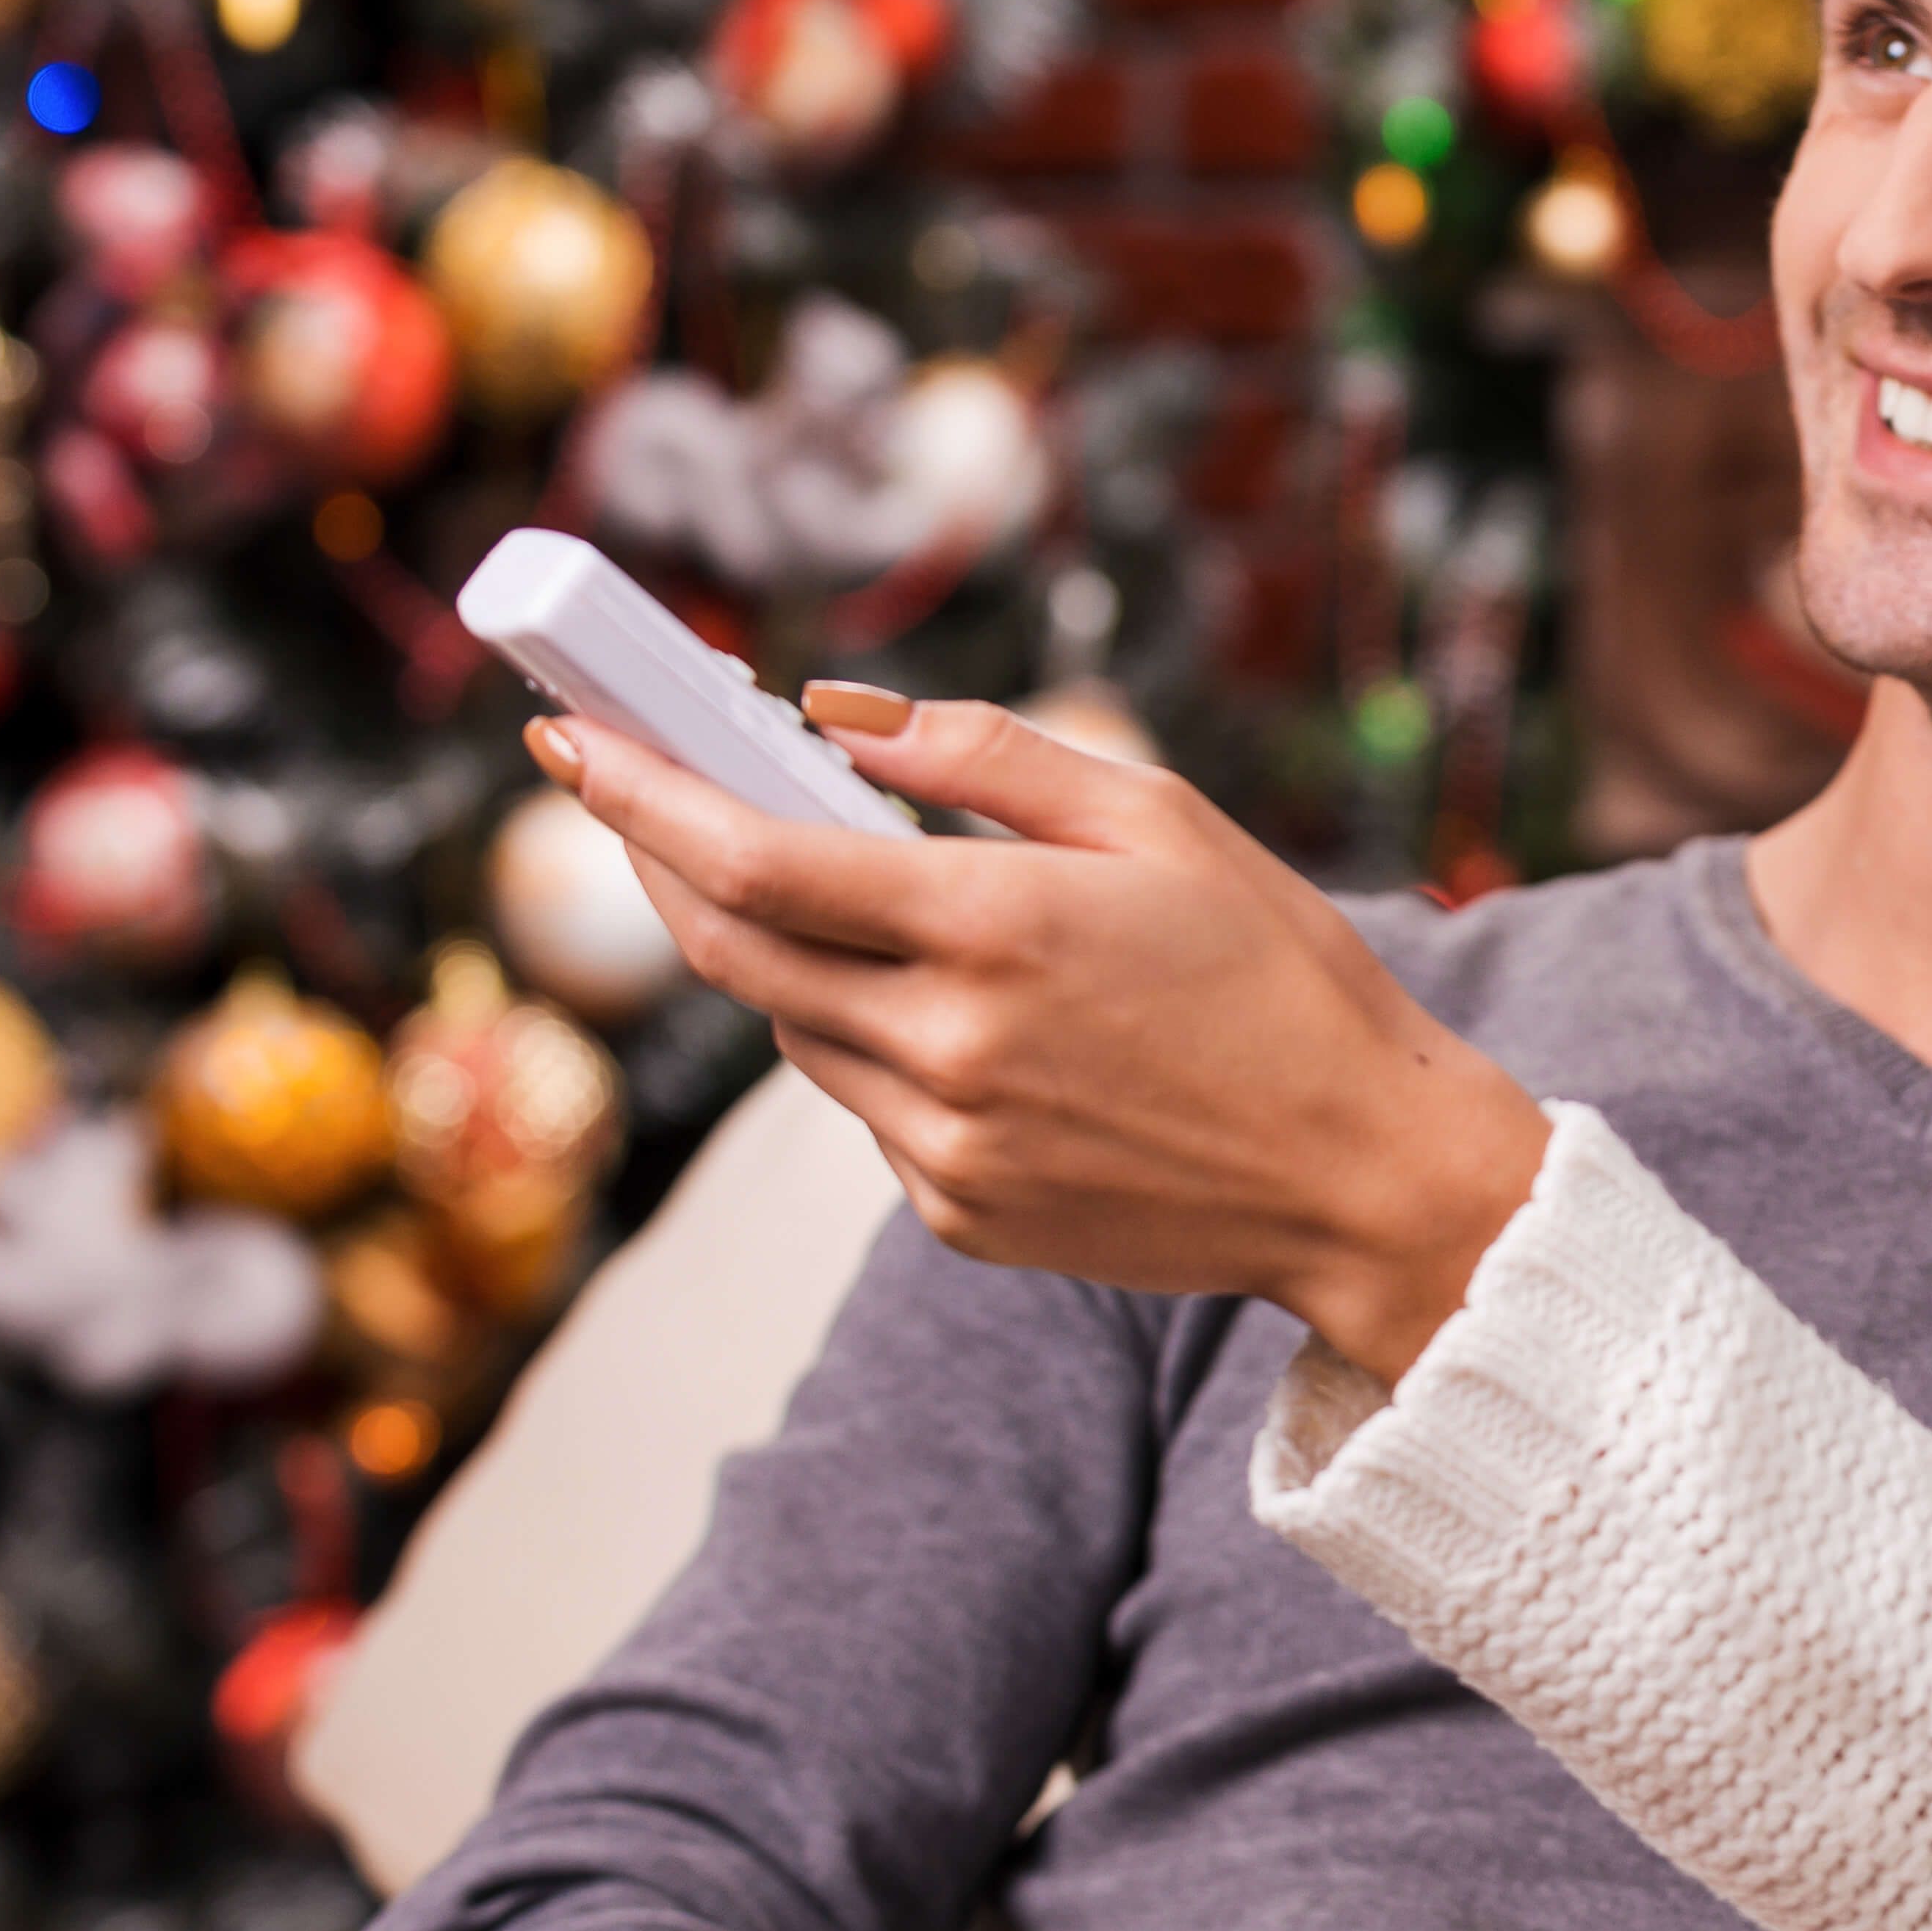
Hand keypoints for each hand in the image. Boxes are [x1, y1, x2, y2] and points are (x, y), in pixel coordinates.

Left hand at [539, 695, 1554, 1376]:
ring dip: (785, 951)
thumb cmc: (1280, 975)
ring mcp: (945, 1147)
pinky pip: (869, 1106)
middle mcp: (948, 1047)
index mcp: (995, 928)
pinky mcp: (958, 1214)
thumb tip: (830, 715)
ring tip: (851, 896)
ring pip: (797, 1029)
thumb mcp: (1160, 820)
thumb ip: (986, 756)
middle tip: (636, 792)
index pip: (751, 857)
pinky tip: (972, 1021)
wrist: (1365, 1176)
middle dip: (663, 861)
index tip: (566, 740)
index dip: (640, 797)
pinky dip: (878, 1041)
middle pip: (733, 949)